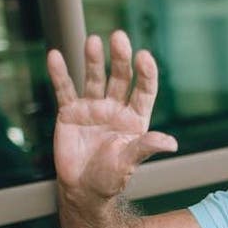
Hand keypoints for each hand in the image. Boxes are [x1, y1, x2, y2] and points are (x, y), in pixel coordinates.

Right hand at [47, 31, 176, 205]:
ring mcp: (92, 108)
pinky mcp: (70, 112)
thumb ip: (145, 147)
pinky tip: (55, 57)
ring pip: (94, 78)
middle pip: (120, 78)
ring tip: (93, 41)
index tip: (144, 56)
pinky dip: (60, 74)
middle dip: (120, 58)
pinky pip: (64, 90)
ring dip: (94, 59)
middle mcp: (115, 108)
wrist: (82, 189)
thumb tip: (171, 143)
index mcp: (135, 119)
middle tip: (119, 37)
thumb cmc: (110, 178)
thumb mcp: (129, 162)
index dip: (145, 73)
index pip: (144, 91)